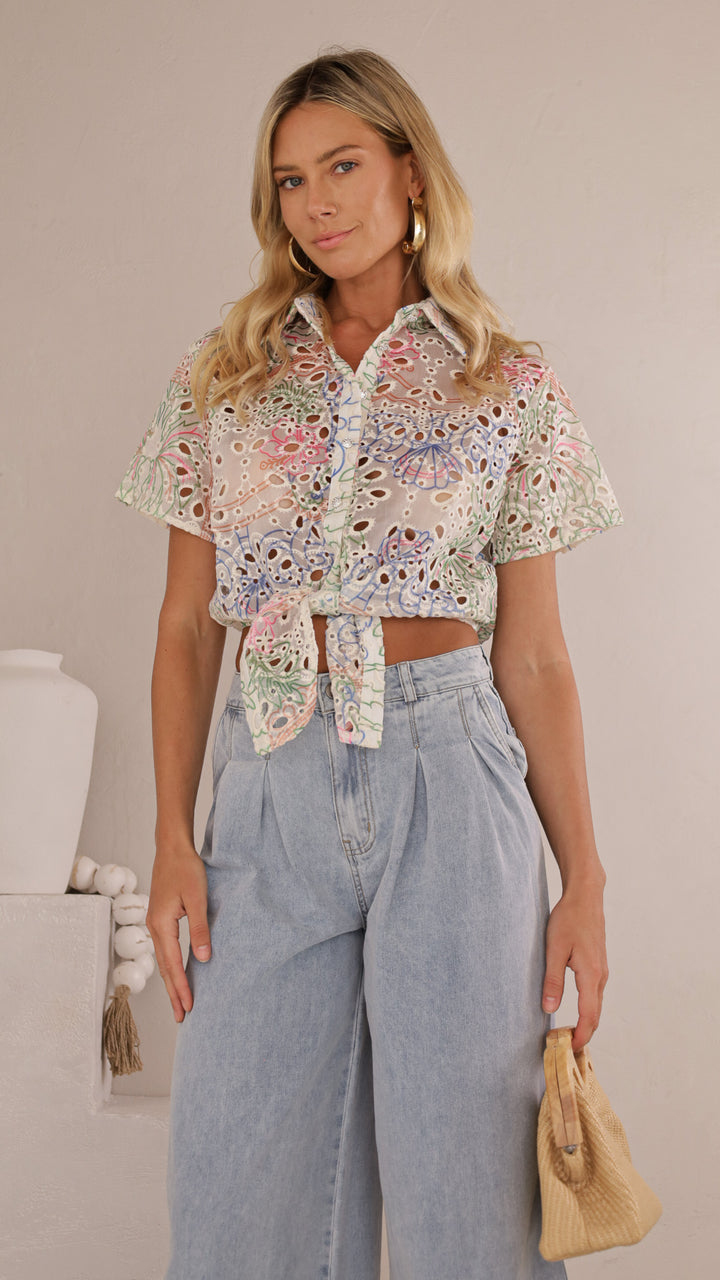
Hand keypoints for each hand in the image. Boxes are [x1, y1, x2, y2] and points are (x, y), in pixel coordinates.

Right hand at [146, 844, 211, 1021]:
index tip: (189, 1007)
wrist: (172, 848)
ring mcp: (155, 923)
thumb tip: (203, 959)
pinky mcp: (160, 918)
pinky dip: (170, 966)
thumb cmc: (186, 869)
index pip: (172, 964)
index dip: (181, 987)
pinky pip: (165, 949)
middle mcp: (154, 927)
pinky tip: (177, 972)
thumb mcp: (197, 899)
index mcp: (162, 925)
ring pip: (164, 960)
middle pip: (164, 968)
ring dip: (172, 982)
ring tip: (179, 1002)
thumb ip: (200, 929)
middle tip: (181, 1017)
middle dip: (173, 993)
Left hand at [541, 880, 608, 1051]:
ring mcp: (602, 970)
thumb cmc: (568, 919)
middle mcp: (601, 975)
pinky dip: (590, 1009)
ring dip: (588, 1022)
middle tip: (569, 1049)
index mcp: (591, 974)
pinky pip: (596, 994)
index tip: (571, 1049)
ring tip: (572, 1035)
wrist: (586, 896)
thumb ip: (552, 980)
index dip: (581, 1035)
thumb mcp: (554, 949)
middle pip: (596, 1014)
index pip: (589, 1014)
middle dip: (585, 1034)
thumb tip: (549, 1009)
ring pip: (597, 1004)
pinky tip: (579, 1012)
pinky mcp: (599, 965)